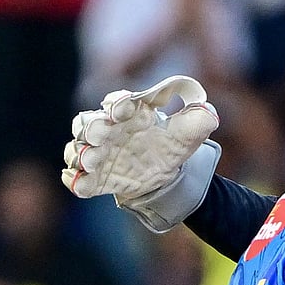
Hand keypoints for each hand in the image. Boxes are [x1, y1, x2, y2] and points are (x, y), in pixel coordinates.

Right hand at [61, 75, 218, 201]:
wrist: (166, 177)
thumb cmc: (171, 146)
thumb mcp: (190, 133)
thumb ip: (199, 119)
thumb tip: (209, 111)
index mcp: (128, 114)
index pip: (117, 103)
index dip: (117, 103)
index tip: (123, 107)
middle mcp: (107, 131)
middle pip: (88, 124)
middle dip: (92, 128)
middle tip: (101, 135)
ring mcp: (98, 155)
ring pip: (78, 150)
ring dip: (81, 154)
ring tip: (92, 160)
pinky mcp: (96, 179)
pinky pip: (78, 180)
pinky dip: (75, 181)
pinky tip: (77, 181)